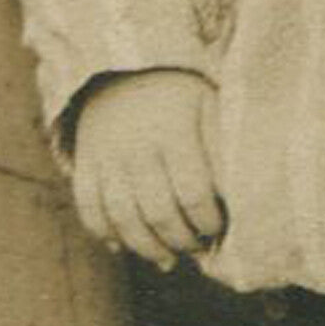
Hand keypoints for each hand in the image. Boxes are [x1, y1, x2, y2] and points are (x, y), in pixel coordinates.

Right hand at [73, 69, 225, 270]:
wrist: (125, 68)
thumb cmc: (181, 98)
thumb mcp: (210, 106)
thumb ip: (223, 147)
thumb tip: (240, 196)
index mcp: (176, 125)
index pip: (194, 191)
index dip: (208, 220)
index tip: (218, 228)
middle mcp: (138, 140)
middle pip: (159, 211)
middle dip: (181, 240)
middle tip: (196, 247)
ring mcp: (106, 152)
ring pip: (123, 218)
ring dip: (146, 248)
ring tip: (167, 257)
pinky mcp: (84, 161)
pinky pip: (90, 210)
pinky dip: (106, 234)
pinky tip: (125, 245)